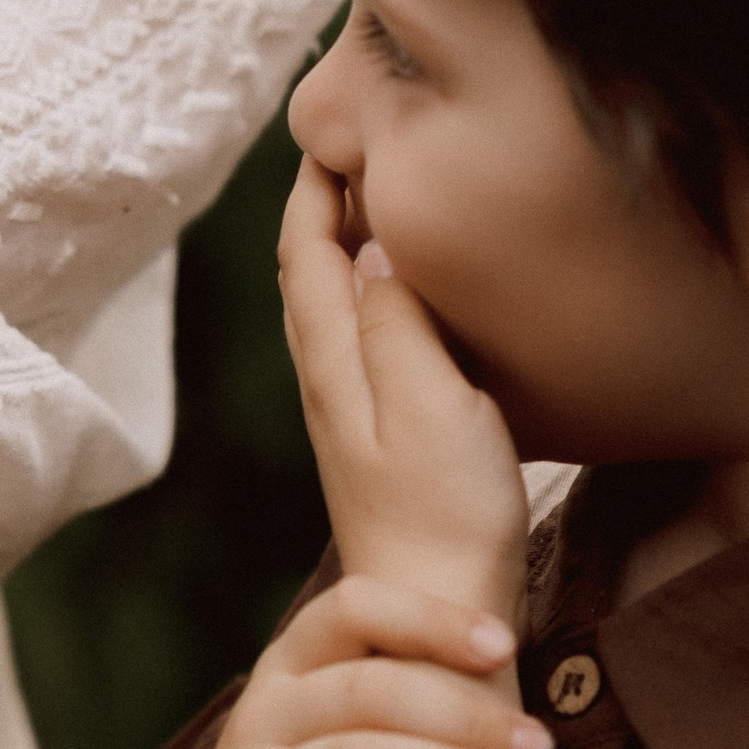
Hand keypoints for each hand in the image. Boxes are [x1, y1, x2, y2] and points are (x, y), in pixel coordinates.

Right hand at [11, 570, 549, 748]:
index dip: (429, 616)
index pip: (351, 608)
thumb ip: (391, 704)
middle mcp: (260, 721)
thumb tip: (526, 686)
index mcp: (285, 674)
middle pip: (368, 690)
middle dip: (466, 713)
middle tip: (542, 746)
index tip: (506, 645)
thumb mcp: (325, 739)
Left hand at [280, 153, 530, 618]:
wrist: (435, 618)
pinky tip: (401, 304)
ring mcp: (349, 416)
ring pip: (329, 310)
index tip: (329, 131)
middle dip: (318, 208)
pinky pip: (360, 345)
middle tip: (349, 149)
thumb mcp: (431, 401)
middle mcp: (326, 383)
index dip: (310, 189)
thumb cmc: (444, 513)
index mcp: (332, 361)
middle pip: (306, 275)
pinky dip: (368, 300)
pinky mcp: (379, 444)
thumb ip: (398, 321)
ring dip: (340, 252)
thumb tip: (375, 245)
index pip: (303, 252)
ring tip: (371, 205)